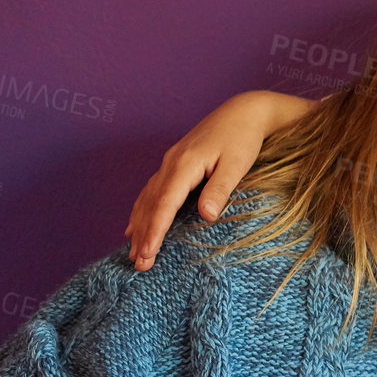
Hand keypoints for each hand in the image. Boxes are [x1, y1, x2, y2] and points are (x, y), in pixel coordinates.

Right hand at [123, 91, 309, 270]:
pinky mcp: (174, 165)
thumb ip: (220, 189)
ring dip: (139, 226)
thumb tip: (206, 216)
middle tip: (139, 265)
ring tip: (133, 253)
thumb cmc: (243, 138)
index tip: (148, 253)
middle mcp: (170, 164)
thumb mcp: (237, 164)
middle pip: (151, 205)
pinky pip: (152, 192)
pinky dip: (142, 211)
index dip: (155, 230)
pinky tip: (134, 226)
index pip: (165, 204)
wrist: (243, 111)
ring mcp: (169, 164)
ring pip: (147, 199)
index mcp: (184, 165)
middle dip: (143, 235)